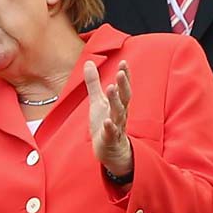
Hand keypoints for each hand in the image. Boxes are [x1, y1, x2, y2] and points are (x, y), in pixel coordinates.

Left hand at [83, 60, 133, 177]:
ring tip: (111, 89)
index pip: (124, 88)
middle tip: (120, 73)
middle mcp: (120, 113)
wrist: (109, 151)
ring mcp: (116, 126)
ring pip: (118, 113)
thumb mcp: (97, 101)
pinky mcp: (110, 139)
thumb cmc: (104, 124)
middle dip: (123, 85)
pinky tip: (106, 121)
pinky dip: (109, 127)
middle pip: (124, 98)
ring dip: (115, 101)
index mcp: (118, 104)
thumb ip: (93, 82)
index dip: (124, 76)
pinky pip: (111, 133)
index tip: (123, 62)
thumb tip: (88, 62)